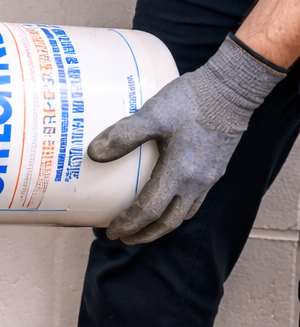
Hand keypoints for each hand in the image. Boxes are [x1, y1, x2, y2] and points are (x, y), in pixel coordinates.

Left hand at [88, 34, 284, 244]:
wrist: (232, 88)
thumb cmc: (192, 100)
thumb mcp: (153, 114)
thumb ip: (123, 135)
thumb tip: (94, 153)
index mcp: (179, 173)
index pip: (149, 211)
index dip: (128, 224)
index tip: (112, 231)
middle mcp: (196, 182)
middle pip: (168, 223)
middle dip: (144, 234)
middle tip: (124, 237)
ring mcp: (209, 177)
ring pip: (184, 214)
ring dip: (162, 225)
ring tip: (145, 226)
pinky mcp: (216, 169)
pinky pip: (195, 200)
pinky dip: (178, 210)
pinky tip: (169, 200)